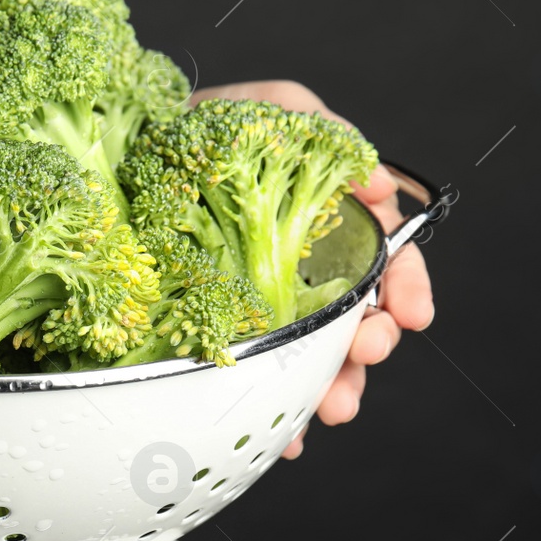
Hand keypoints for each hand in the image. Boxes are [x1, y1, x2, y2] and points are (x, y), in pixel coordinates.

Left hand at [189, 81, 434, 456]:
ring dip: (329, 390)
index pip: (386, 261)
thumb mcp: (271, 106)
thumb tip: (382, 188)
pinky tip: (284, 434)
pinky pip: (250, 383)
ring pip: (309, 361)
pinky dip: (273, 413)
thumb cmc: (206, 124)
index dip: (406, 288)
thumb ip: (328, 134)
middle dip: (367, 348)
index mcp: (329, 228)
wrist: (129, 144)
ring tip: (329, 409)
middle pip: (354, 321)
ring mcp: (261, 308)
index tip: (412, 315)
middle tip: (363, 358)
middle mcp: (302, 274)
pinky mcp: (216, 334)